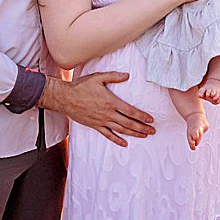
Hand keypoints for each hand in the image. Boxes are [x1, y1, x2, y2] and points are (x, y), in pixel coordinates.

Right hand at [42, 71, 156, 147]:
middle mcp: (108, 113)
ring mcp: (102, 121)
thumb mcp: (98, 77)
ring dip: (134, 133)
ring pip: (121, 130)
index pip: (130, 110)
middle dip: (142, 127)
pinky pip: (108, 135)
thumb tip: (127, 75)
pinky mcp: (96, 126)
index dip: (142, 116)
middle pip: (129, 122)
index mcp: (111, 101)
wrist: (66, 97)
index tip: (151, 119)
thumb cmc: (81, 86)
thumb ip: (113, 76)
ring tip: (144, 136)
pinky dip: (117, 140)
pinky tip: (125, 143)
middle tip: (152, 131)